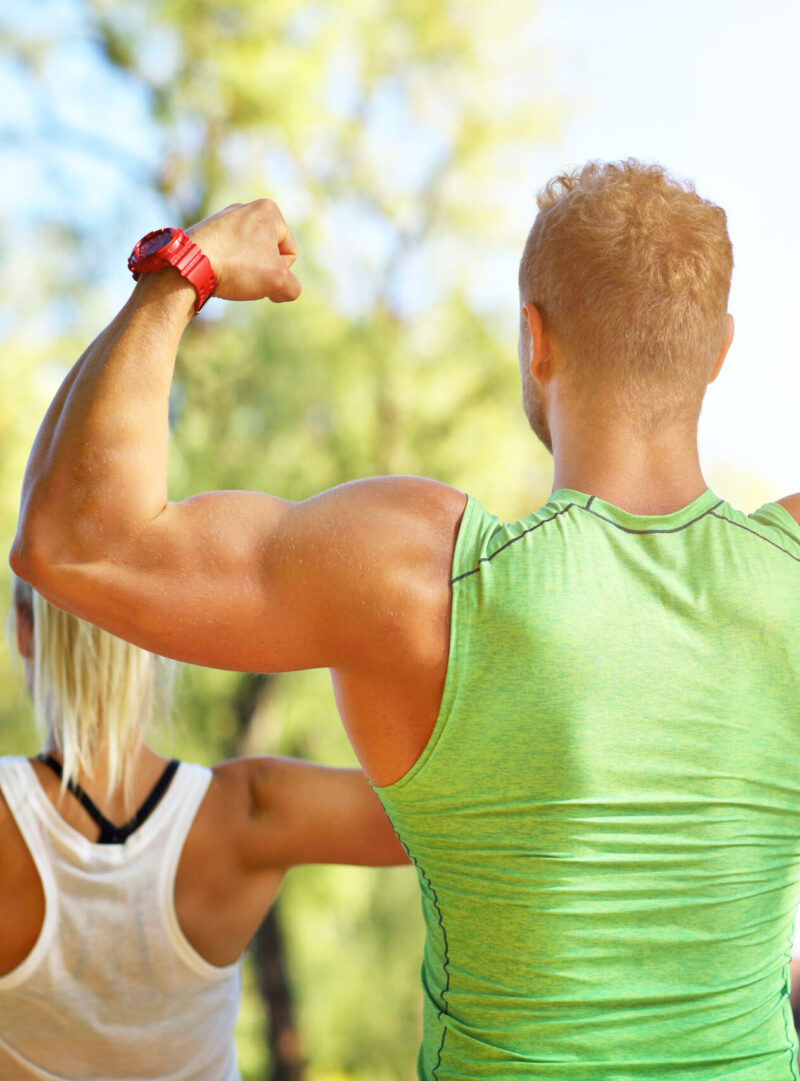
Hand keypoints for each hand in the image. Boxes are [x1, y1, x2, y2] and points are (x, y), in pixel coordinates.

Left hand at [187, 199, 301, 303]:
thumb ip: (293, 287)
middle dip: (261, 270)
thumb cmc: (237, 267)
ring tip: (228, 275)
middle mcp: (246, 208)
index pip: (290, 252)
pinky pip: (227, 255)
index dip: (280, 272)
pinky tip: (214, 272)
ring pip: (247, 255)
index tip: (262, 275)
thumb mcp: (279, 282)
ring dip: (243, 271)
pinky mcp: (205, 230)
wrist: (188, 265)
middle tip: (244, 276)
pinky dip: (225, 267)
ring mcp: (223, 218)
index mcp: (268, 210)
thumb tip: (282, 289)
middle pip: (268, 253)